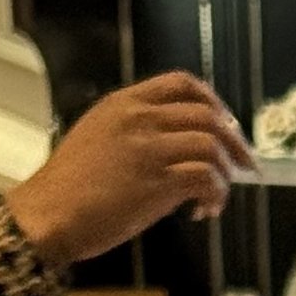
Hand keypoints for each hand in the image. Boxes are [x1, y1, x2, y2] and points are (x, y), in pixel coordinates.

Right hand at [7, 75, 252, 269]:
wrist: (49, 213)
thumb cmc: (71, 187)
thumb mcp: (99, 138)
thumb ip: (135, 133)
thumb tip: (173, 149)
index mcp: (125, 103)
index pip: (183, 83)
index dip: (215, 103)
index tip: (228, 126)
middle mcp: (140, 119)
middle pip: (208, 114)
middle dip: (235, 142)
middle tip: (245, 166)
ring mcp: (149, 149)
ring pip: (212, 145)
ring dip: (226, 174)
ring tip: (217, 197)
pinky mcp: (157, 183)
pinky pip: (206, 178)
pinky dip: (216, 196)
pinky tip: (203, 212)